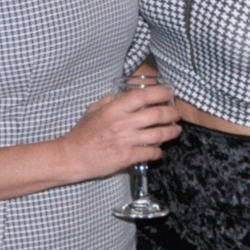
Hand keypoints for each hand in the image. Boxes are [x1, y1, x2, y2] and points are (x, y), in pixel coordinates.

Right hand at [59, 83, 181, 180]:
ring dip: (171, 132)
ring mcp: (126, 141)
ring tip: (176, 130)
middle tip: (176, 114)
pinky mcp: (127, 157)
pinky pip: (150, 153)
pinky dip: (158, 152)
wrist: (72, 157)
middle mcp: (122, 123)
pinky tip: (159, 150)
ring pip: (158, 135)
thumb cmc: (82, 134)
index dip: (160, 92)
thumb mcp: (93, 110)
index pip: (143, 96)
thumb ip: (110, 101)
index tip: (169, 92)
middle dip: (172, 113)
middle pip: (157, 114)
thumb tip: (125, 93)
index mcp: (114, 109)